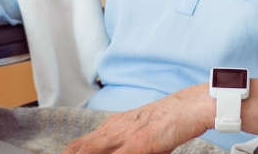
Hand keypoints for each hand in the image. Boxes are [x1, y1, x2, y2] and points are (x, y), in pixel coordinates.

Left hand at [62, 84, 212, 153]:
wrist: (188, 107)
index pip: (82, 143)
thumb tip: (124, 151)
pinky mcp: (139, 144)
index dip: (69, 152)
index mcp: (114, 125)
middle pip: (81, 147)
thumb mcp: (143, 134)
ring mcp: (125, 136)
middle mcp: (115, 128)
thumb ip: (129, 146)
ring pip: (91, 150)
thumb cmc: (170, 122)